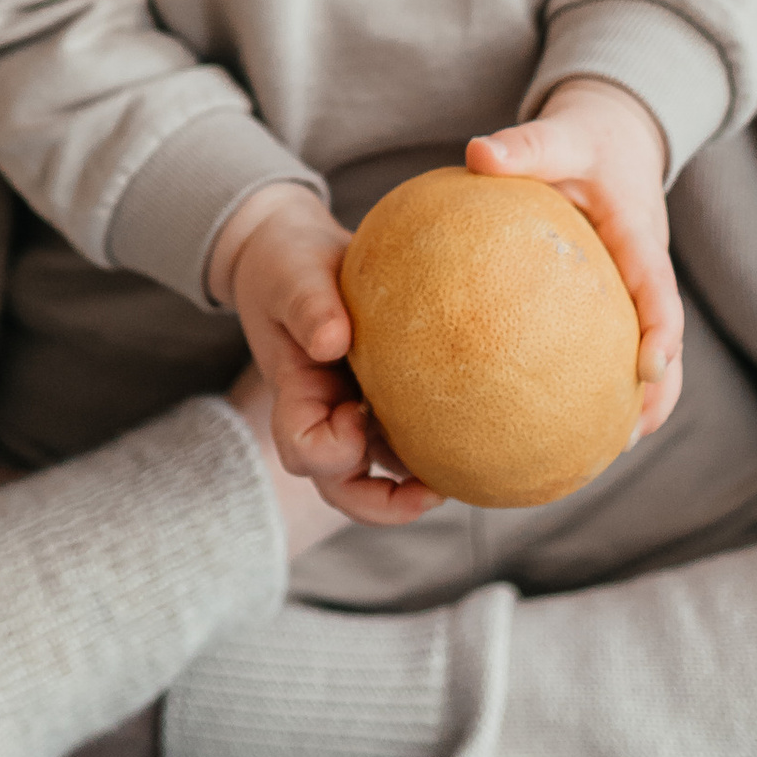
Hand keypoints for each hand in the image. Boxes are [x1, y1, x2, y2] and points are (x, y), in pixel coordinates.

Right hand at [212, 187, 439, 529]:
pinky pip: (405, 440)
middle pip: (342, 487)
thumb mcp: (291, 276)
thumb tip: (333, 341)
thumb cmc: (287, 265)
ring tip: (460, 480)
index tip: (358, 410)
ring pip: (378, 475)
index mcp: (296, 393)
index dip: (331, 449)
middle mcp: (325, 415)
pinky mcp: (383, 399)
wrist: (294, 252)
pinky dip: (430, 451)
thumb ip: (308, 305)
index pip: (303, 450)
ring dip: (412, 489)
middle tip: (431, 493)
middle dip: (382, 503)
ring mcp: (353, 412)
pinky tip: (469, 434)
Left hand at [462, 77, 684, 438]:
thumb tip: (478, 155)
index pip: (660, 289)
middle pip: (667, 340)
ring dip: (637, 399)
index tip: (649, 368)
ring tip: (604, 449)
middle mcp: (646, 271)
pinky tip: (555, 417)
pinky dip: (596, 380)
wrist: (616, 135)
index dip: (662, 332)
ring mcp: (635, 290)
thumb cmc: (587, 139)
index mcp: (641, 236)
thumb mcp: (561, 134)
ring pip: (647, 353)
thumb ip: (526, 145)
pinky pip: (611, 343)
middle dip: (658, 390)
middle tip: (632, 434)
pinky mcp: (617, 299)